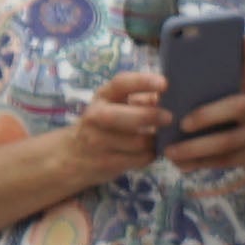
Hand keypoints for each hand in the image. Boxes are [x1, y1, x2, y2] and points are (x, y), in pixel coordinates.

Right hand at [61, 65, 170, 184]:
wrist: (74, 155)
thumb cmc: (104, 125)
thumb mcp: (116, 105)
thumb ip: (140, 100)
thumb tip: (164, 97)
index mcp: (103, 96)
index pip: (120, 84)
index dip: (143, 82)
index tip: (165, 84)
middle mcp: (95, 116)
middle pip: (122, 116)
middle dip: (149, 116)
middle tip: (169, 118)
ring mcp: (98, 141)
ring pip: (137, 142)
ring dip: (154, 141)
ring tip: (158, 138)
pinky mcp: (106, 163)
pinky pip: (140, 159)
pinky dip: (150, 155)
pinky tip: (149, 151)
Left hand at [160, 86, 244, 184]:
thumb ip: (244, 70)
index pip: (233, 104)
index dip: (209, 113)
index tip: (184, 122)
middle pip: (226, 133)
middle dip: (197, 138)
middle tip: (173, 136)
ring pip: (222, 150)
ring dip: (194, 153)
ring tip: (170, 153)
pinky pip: (223, 163)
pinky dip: (200, 164)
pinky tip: (182, 165)